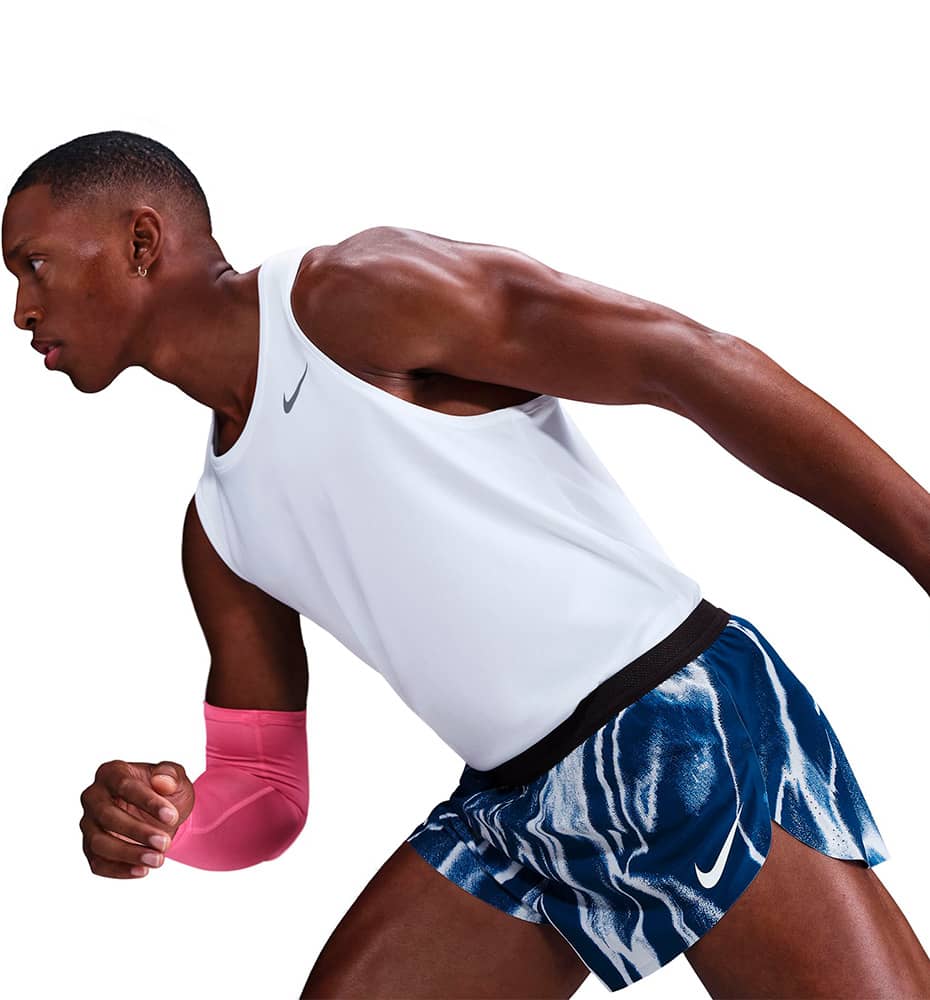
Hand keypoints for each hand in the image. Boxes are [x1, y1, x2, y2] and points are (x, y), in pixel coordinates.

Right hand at [79, 759, 194, 878]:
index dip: (147, 802)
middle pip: (107, 815)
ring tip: (158, 859)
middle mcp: (94, 796)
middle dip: (138, 831)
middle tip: (165, 842)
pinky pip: (97, 863)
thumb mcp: (177, 779)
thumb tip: (162, 782)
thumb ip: (171, 775)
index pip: (124, 785)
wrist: (164, 815)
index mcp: (112, 772)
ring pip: (98, 842)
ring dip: (128, 853)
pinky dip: (119, 870)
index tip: (172, 817)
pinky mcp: (90, 848)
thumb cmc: (167, 791)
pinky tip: (143, 870)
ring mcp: (88, 824)